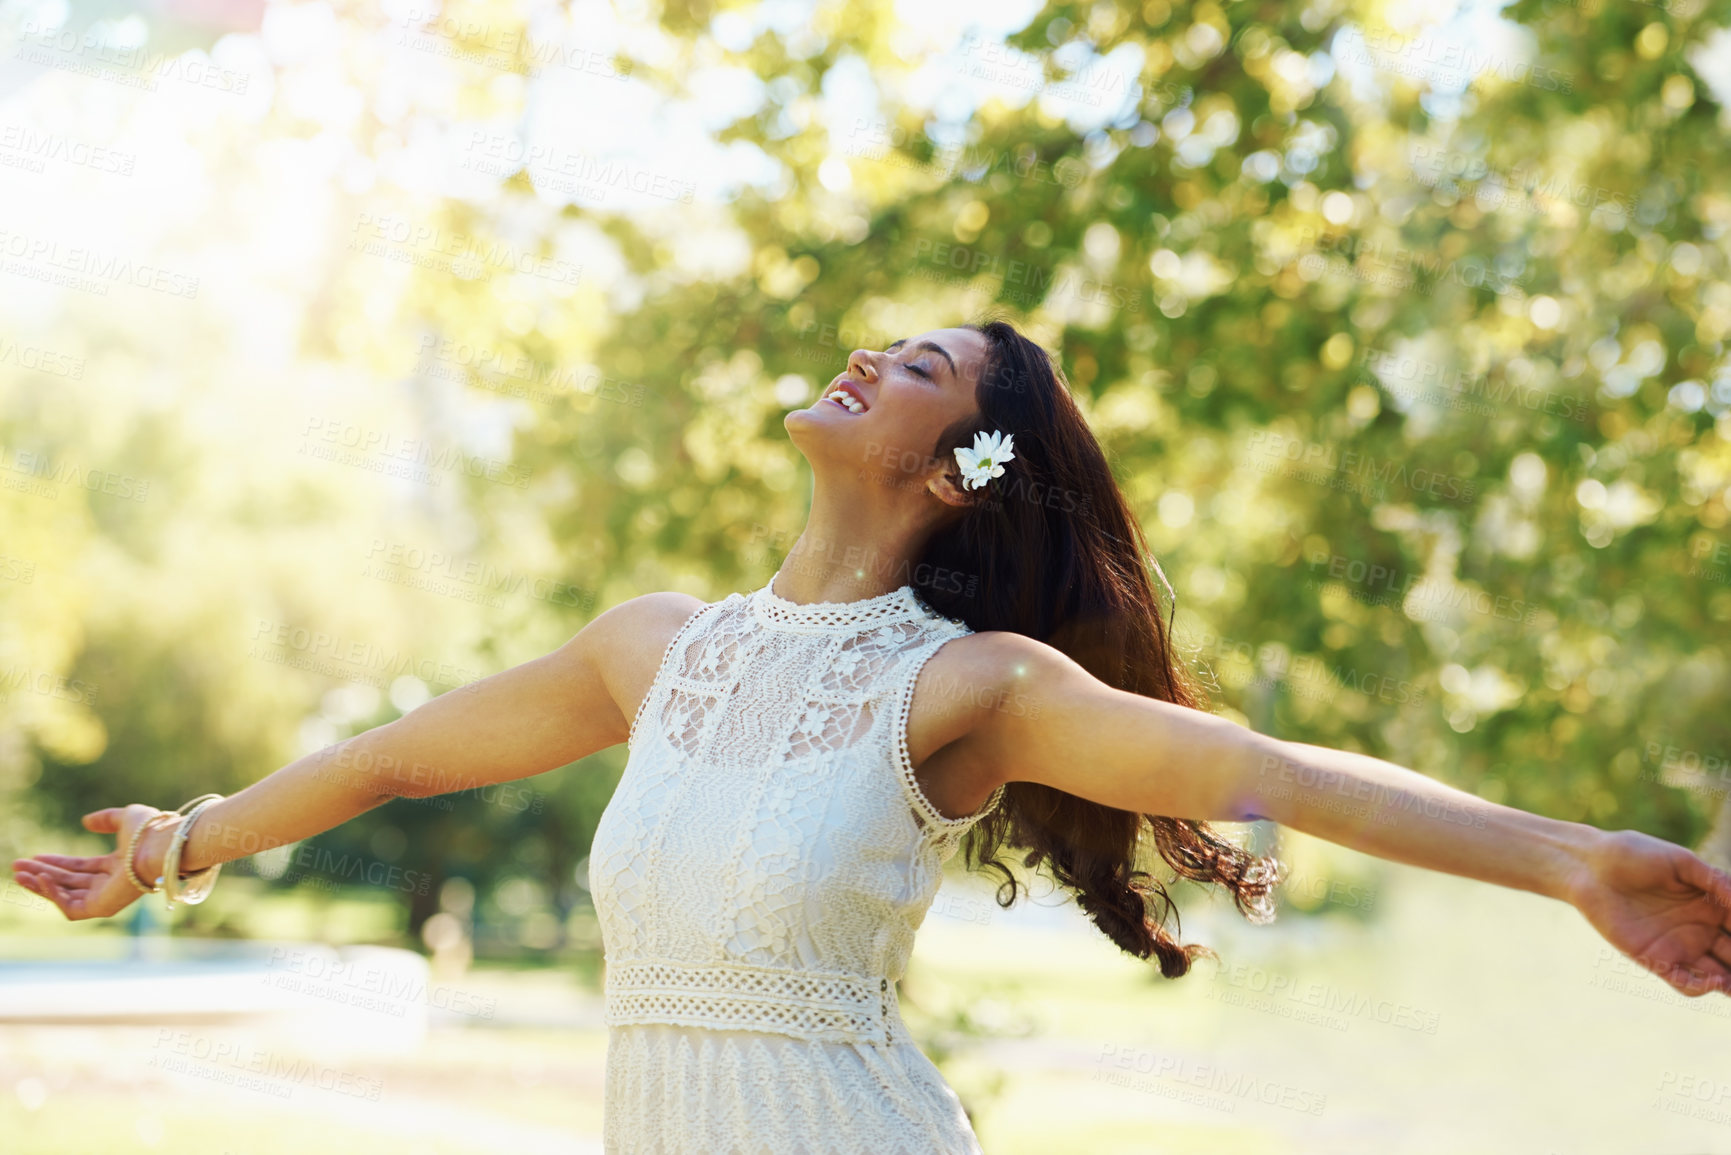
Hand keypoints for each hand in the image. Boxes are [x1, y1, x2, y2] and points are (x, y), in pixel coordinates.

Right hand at [10, 805, 174, 920]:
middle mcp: (112, 884)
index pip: (80, 867)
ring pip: (65, 896)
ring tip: (19, 874)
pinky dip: (53, 894)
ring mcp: (106, 898)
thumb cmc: (148, 831)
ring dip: (40, 885)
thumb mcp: (125, 817)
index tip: (34, 857)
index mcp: (118, 865)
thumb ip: (106, 819)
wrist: (158, 847)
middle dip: (41, 874)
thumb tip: (86, 821)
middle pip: (69, 882)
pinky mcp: (101, 909)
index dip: (56, 862)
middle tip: (16, 866)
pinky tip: (41, 878)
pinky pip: (69, 907)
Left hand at [1568, 828, 1730, 997]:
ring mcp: (1679, 946)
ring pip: (1717, 975)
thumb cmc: (1633, 855)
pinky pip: (1684, 982)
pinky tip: (1713, 982)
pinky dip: (1701, 987)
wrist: (1588, 866)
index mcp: (1712, 905)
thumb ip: (1716, 881)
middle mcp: (1700, 929)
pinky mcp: (1654, 959)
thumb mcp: (1680, 862)